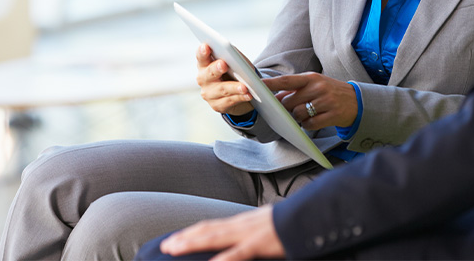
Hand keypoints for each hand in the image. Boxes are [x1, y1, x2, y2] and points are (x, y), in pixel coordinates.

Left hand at [160, 206, 283, 260]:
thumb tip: (241, 240)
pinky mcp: (259, 243)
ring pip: (215, 237)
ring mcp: (249, 233)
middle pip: (208, 229)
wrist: (309, 216)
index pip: (213, 225)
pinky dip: (222, 260)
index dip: (193, 232)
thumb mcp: (268, 226)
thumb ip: (252, 233)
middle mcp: (242, 224)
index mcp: (243, 221)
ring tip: (174, 250)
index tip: (175, 238)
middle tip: (165, 246)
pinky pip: (237, 253)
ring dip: (192, 242)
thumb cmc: (291, 224)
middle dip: (185, 238)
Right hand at [195, 44, 253, 116]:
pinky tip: (249, 95)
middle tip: (223, 64)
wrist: (239, 92)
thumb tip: (240, 59)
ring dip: (234, 87)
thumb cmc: (236, 71)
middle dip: (216, 68)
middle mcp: (203, 79)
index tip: (206, 46)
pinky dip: (240, 97)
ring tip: (244, 87)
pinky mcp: (217, 105)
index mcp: (205, 64)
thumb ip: (234, 57)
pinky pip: (230, 101)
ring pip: (222, 89)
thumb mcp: (236, 61)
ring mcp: (208, 94)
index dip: (202, 52)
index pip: (201, 57)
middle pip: (209, 73)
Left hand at [263, 72, 357, 130]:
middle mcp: (318, 88)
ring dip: (297, 118)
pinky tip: (314, 121)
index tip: (257, 86)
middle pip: (290, 102)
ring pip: (299, 114)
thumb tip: (274, 98)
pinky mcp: (333, 115)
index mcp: (311, 78)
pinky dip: (308, 126)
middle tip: (287, 110)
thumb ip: (295, 89)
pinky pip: (311, 125)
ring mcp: (326, 102)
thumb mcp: (315, 84)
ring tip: (305, 114)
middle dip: (285, 109)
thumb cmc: (330, 92)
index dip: (270, 84)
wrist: (357, 101)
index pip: (286, 80)